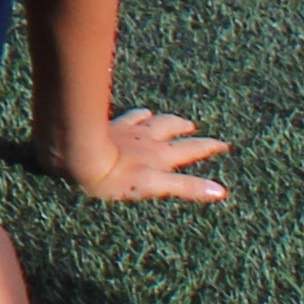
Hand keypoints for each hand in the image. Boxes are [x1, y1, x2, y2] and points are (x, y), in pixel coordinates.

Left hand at [64, 104, 231, 204]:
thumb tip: (220, 191)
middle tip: (197, 129)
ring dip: (166, 120)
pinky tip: (140, 111)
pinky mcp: (110, 126)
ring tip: (175, 119)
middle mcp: (148, 140)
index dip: (209, 147)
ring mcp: (128, 131)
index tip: (224, 144)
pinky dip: (139, 114)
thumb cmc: (115, 178)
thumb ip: (186, 187)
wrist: (78, 155)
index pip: (191, 150)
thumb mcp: (154, 187)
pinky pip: (129, 116)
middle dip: (189, 132)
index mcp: (160, 156)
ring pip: (154, 121)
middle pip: (174, 131)